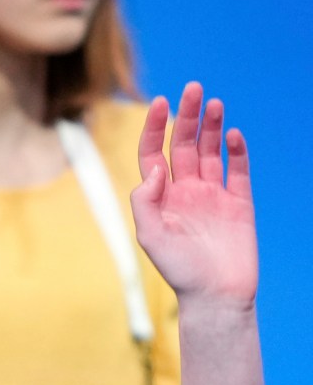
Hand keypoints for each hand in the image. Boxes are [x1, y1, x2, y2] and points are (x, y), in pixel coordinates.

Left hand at [133, 82, 256, 309]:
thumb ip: (146, 201)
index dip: (155, 128)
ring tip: (213, 103)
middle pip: (183, 145)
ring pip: (210, 152)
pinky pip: (239, 170)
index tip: (159, 103)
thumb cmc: (179, 271)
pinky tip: (232, 134)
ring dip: (211, 127)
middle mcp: (185, 192)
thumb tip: (154, 168)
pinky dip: (237, 151)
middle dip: (186, 116)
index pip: (153, 154)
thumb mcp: (151, 236)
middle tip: (193, 88)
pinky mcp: (240, 203)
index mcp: (160, 198)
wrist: (216, 296)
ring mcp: (213, 195)